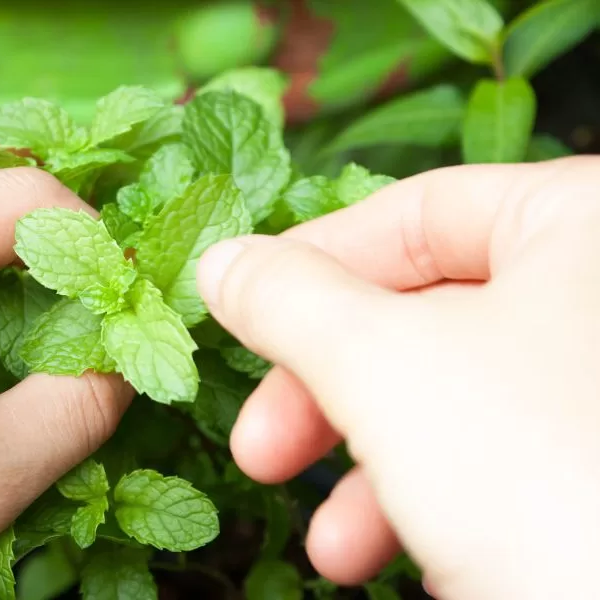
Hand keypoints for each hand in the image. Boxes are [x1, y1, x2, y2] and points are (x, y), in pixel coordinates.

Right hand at [197, 156, 599, 599]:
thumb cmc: (545, 473)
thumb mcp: (378, 365)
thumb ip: (288, 299)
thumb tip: (225, 263)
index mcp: (584, 224)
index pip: (420, 211)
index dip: (311, 262)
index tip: (243, 309)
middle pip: (424, 316)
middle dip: (325, 394)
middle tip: (262, 445)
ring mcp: (599, 386)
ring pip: (450, 400)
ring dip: (366, 472)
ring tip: (331, 544)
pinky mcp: (593, 464)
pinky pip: (496, 457)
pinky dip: (428, 502)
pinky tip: (396, 555)